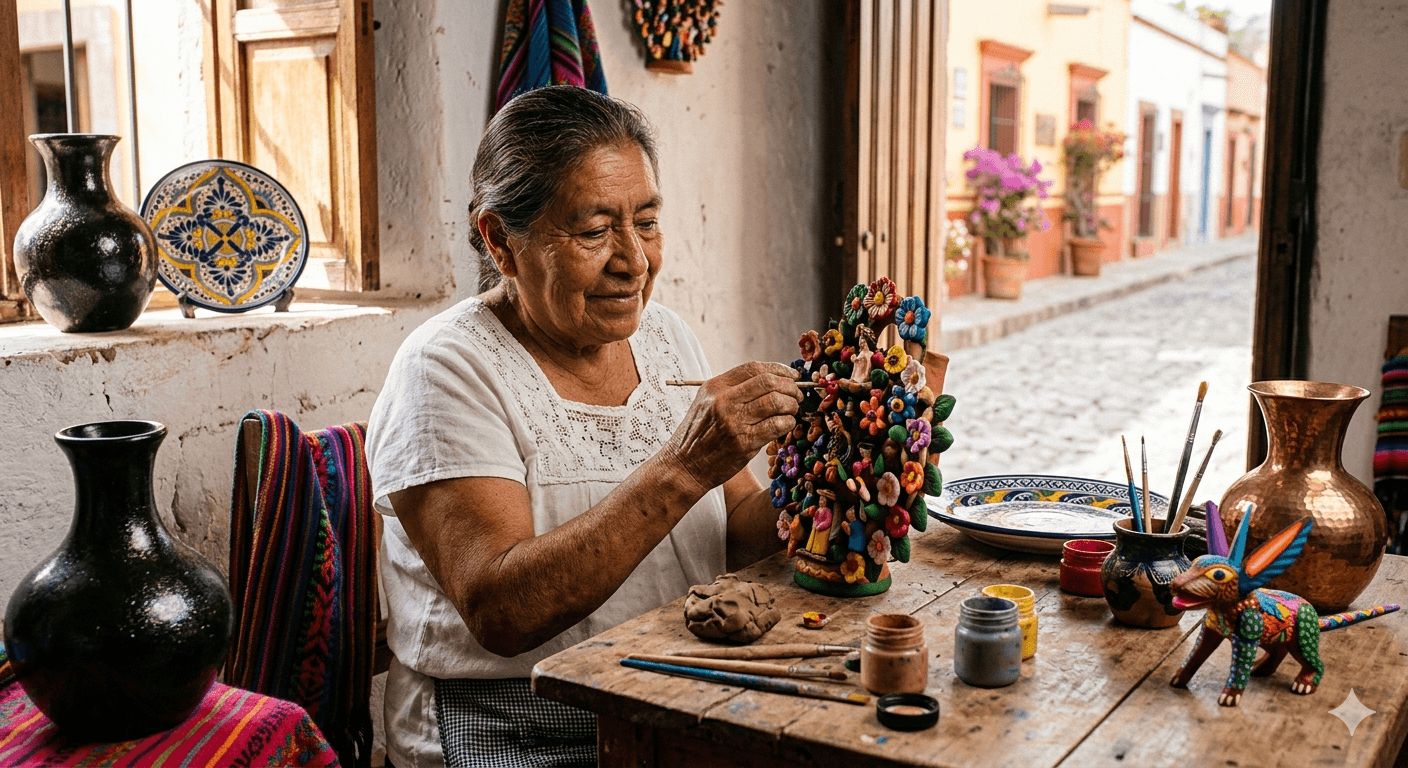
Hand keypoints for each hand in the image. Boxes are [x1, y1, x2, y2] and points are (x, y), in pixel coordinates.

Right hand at [663, 362, 801, 495]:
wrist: (685, 466)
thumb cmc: (700, 435)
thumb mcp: (707, 403)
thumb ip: (733, 390)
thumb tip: (772, 380)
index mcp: (715, 387)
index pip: (754, 368)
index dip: (779, 369)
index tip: (792, 375)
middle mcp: (724, 400)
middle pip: (769, 382)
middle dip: (790, 386)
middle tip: (796, 395)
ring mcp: (734, 421)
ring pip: (776, 402)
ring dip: (791, 405)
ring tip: (791, 411)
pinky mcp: (744, 442)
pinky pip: (776, 425)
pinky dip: (788, 423)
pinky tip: (786, 425)